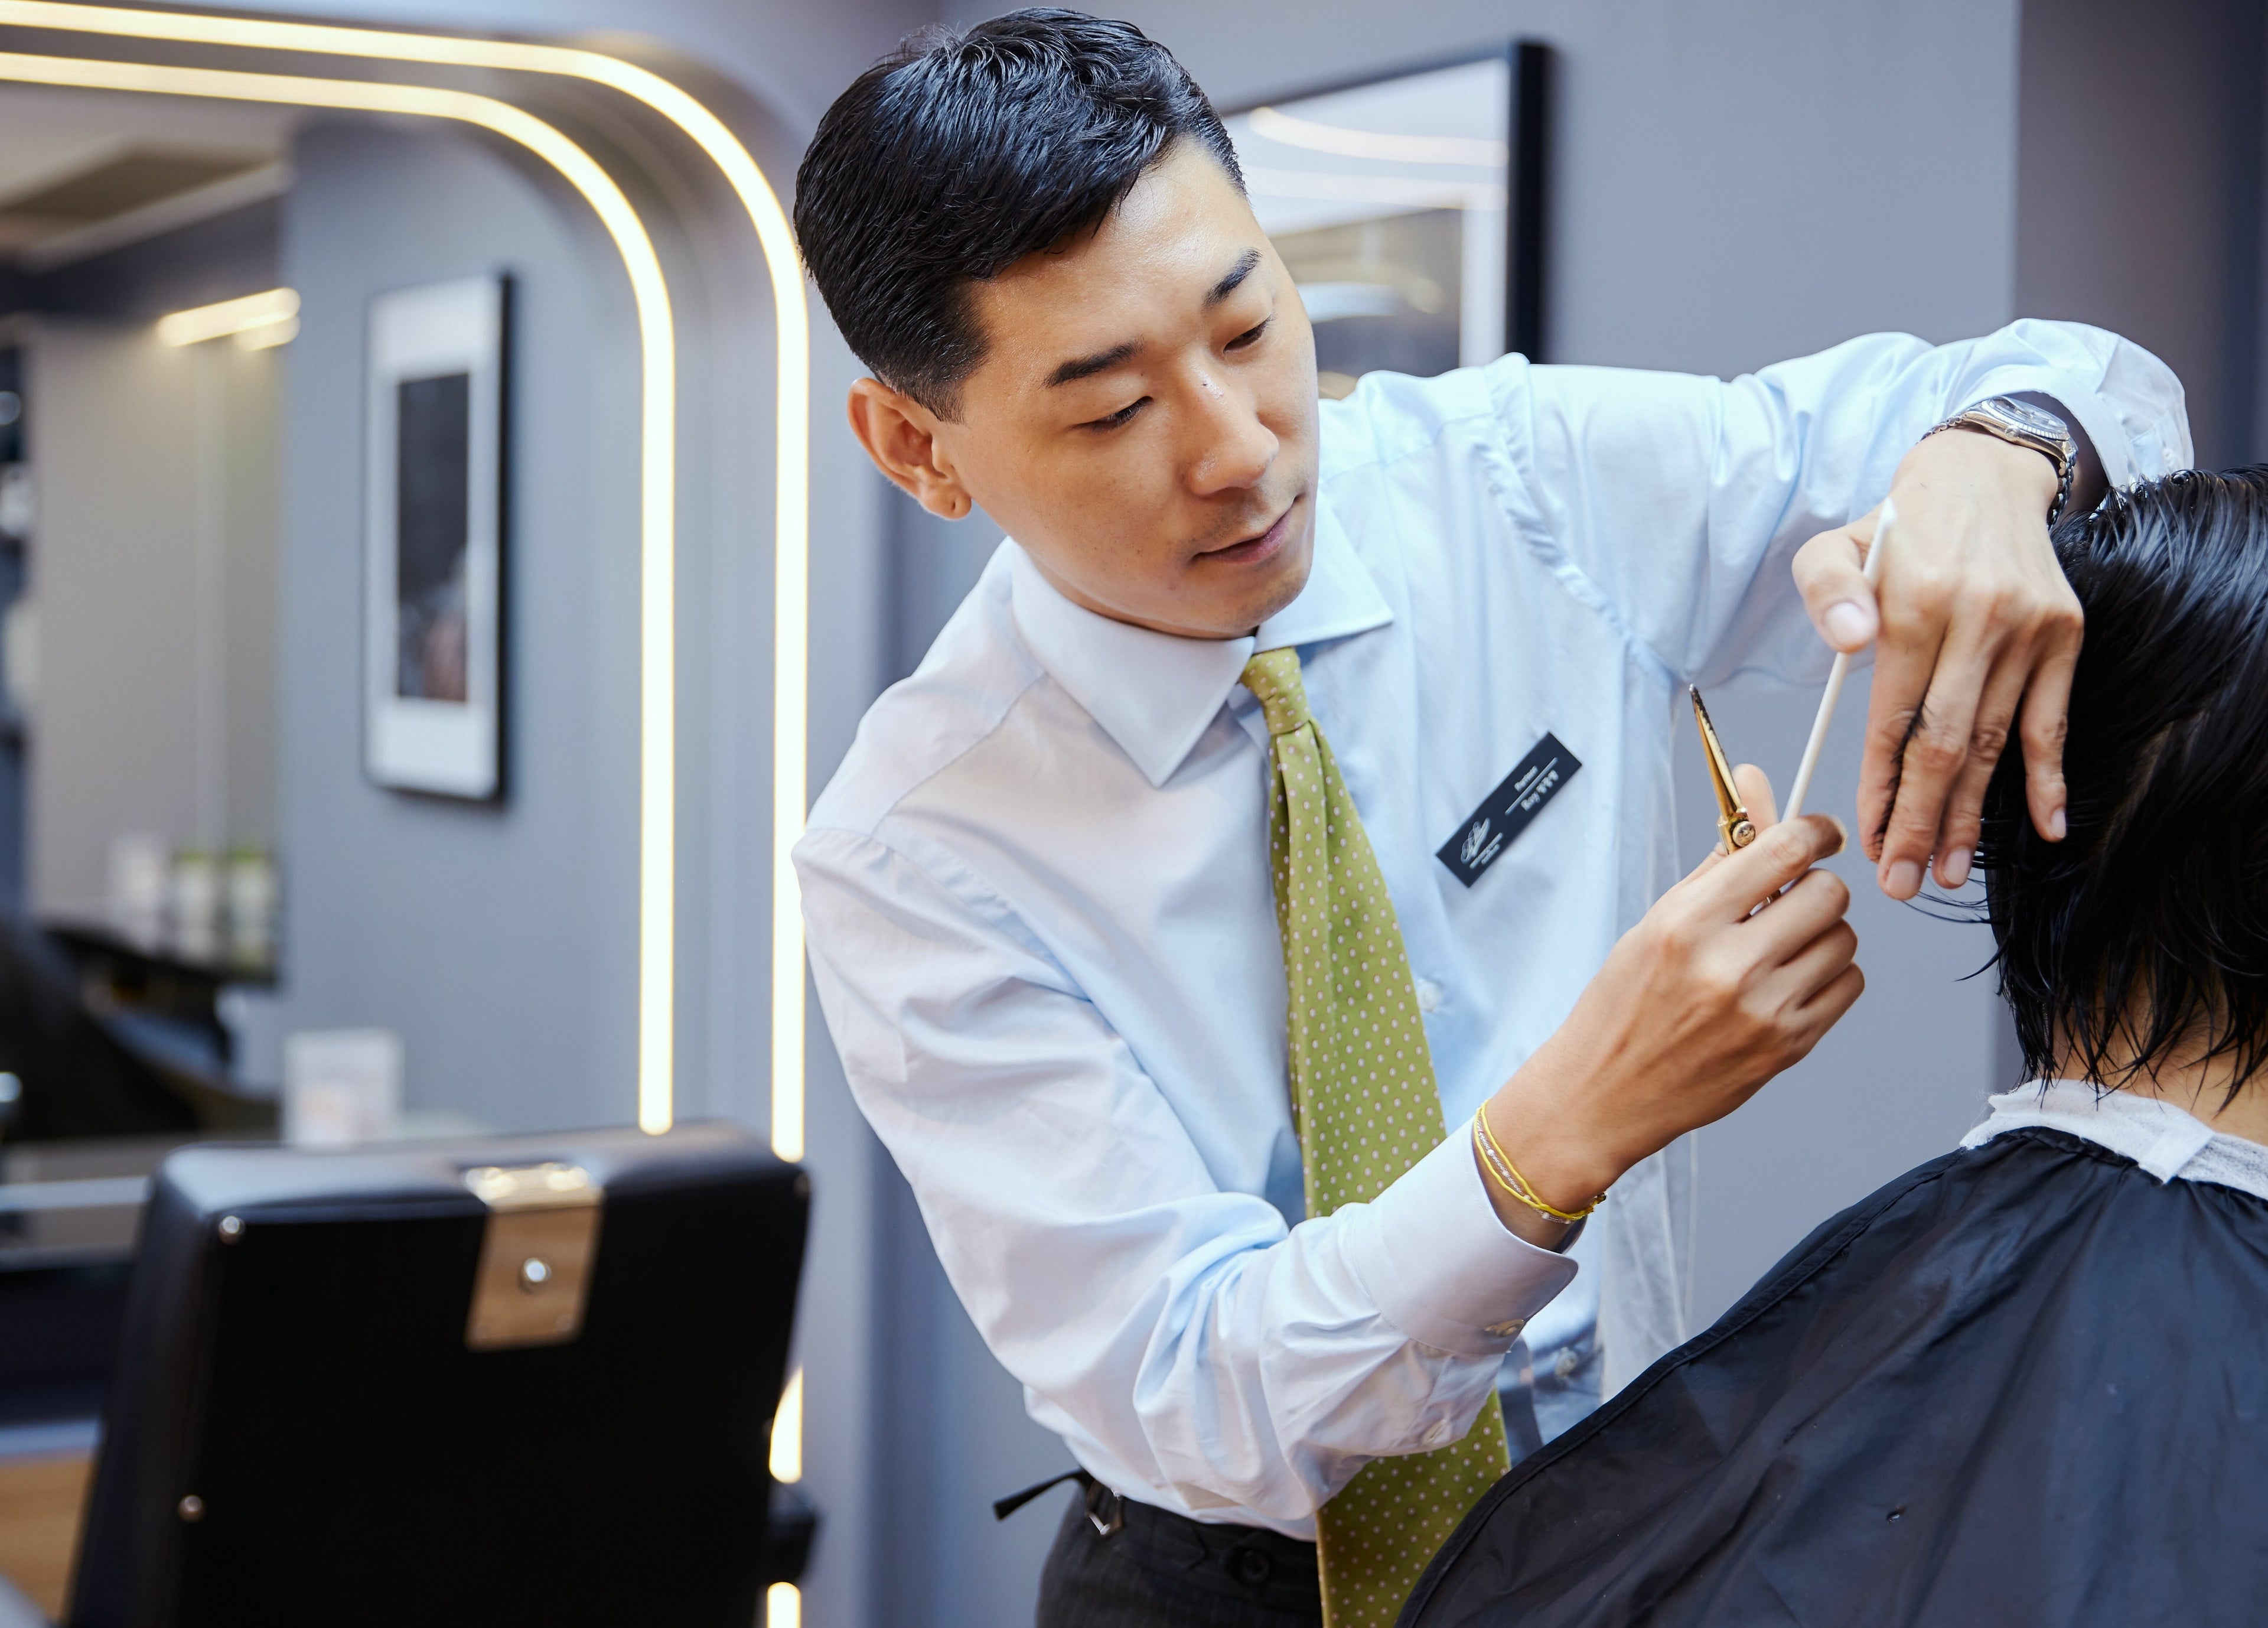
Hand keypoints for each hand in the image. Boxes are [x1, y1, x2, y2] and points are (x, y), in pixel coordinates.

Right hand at [1477, 769, 1861, 1243]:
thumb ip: (1720, 859)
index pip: (1783, 850)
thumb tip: (1760, 785)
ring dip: (1822, 933)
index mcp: (1688, 922)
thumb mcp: (1658, 920)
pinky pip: (1849, 984)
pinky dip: (1828, 974)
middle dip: (1814, 887)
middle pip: (1828, 892)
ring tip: (1779, 948)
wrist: (1605, 1093)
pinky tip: (1788, 982)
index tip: (1817, 833)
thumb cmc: (1624, 1002)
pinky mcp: (1790, 1047)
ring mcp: (1765, 1011)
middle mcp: (1729, 966)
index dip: (1814, 831)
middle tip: (1788, 899)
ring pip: (1845, 938)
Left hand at [1791, 428, 2081, 898]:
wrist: (1981, 477)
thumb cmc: (1896, 529)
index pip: (1895, 719)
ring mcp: (2029, 632)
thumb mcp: (1834, 546)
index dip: (1882, 788)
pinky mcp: (2064, 636)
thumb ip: (1827, 593)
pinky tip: (2046, 829)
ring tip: (1950, 873)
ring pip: (1996, 744)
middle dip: (1923, 822)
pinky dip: (2050, 779)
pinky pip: (2053, 721)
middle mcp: (1979, 620)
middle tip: (1904, 881)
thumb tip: (1848, 642)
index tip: (1870, 841)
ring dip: (1973, 815)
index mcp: (1918, 604)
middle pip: (1948, 745)